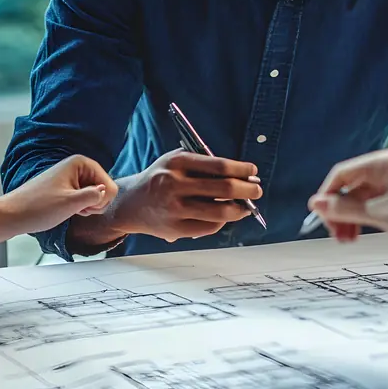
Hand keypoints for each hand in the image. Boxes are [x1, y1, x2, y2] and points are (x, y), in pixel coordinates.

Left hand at [0, 155, 117, 240]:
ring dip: (87, 206)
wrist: (14, 215)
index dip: (100, 200)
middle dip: (94, 203)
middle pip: (105, 188)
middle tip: (76, 208)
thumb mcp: (70, 203)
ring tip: (70, 208)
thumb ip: (95, 196)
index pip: (110, 185)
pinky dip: (81, 206)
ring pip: (96, 194)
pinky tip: (68, 209)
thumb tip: (107, 191)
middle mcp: (78, 166)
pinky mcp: (68, 187)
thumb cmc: (38, 207)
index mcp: (81, 163)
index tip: (83, 205)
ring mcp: (73, 177)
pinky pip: (85, 197)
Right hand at [103, 149, 262, 242]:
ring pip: (220, 212)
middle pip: (224, 188)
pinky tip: (226, 215)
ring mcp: (174, 209)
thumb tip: (242, 176)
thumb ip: (205, 165)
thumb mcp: (177, 160)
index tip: (253, 171)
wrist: (131, 202)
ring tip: (245, 206)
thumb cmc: (160, 177)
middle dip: (247, 189)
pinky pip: (210, 226)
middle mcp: (174, 184)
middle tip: (256, 190)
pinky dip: (223, 220)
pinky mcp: (175, 229)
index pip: (219, 166)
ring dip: (240, 209)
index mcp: (177, 163)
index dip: (241, 169)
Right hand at [308, 149, 387, 282]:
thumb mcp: (380, 216)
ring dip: (349, 217)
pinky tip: (359, 233)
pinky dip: (363, 219)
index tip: (319, 216)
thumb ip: (346, 209)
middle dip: (339, 209)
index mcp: (384, 163)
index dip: (327, 195)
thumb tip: (317, 203)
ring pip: (359, 197)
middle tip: (335, 233)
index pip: (343, 173)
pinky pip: (372, 204)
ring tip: (347, 238)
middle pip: (349, 185)